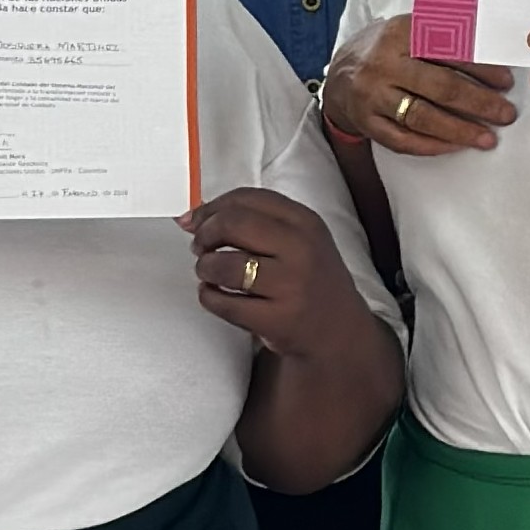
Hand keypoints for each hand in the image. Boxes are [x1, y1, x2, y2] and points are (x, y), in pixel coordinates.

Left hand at [179, 187, 375, 360]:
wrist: (340, 331)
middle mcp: (302, 249)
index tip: (198, 221)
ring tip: (210, 274)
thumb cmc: (310, 281)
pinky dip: (208, 296)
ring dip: (205, 268)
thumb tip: (189, 218)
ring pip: (223, 265)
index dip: (212, 207)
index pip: (248, 198)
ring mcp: (291, 285)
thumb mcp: (298, 240)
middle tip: (201, 248)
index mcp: (306, 222)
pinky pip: (222, 302)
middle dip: (205, 235)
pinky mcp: (276, 319)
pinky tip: (217, 295)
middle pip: (232, 223)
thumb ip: (252, 223)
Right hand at [322, 12, 514, 154]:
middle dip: (479, 103)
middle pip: (440, 87)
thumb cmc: (387, 52)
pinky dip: (433, 146)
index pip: (448, 52)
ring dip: (460, 130)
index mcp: (400, 34)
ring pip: (423, 118)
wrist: (342, 74)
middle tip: (505, 114)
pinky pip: (403, 140)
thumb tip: (493, 51)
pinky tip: (456, 146)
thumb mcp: (409, 30)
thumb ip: (444, 34)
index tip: (505, 82)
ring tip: (488, 137)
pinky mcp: (367, 122)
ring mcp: (373, 95)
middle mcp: (384, 64)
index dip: (481, 69)